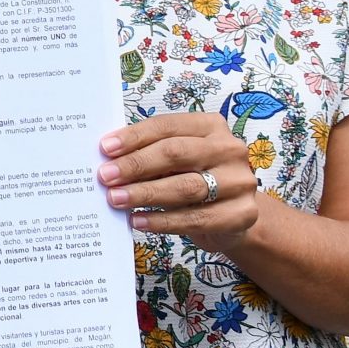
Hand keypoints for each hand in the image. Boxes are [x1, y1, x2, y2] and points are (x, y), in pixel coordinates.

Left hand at [100, 113, 260, 254]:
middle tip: (106, 177)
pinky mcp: (243, 214)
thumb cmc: (194, 178)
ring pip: (186, 187)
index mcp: (210, 126)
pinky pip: (196, 218)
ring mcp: (240, 182)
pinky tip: (138, 221)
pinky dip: (163, 221)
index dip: (134, 137)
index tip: (105, 148)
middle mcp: (230, 149)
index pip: (167, 126)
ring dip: (145, 194)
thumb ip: (149, 153)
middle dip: (136, 165)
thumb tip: (107, 158)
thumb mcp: (175, 160)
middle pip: (176, 153)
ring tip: (116, 199)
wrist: (233, 216)